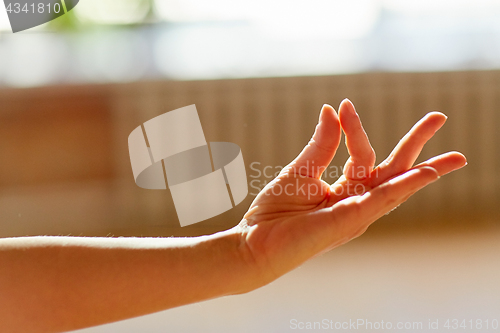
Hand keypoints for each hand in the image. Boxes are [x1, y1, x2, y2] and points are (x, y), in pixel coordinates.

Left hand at [236, 99, 466, 284]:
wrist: (254, 243)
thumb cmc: (274, 212)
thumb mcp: (300, 171)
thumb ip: (322, 144)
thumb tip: (333, 110)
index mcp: (344, 190)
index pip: (362, 154)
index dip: (355, 128)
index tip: (344, 105)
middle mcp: (356, 202)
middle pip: (393, 170)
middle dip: (417, 145)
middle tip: (440, 117)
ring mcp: (356, 214)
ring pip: (396, 186)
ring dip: (425, 169)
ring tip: (455, 156)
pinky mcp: (349, 222)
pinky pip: (380, 200)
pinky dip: (403, 187)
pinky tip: (423, 174)